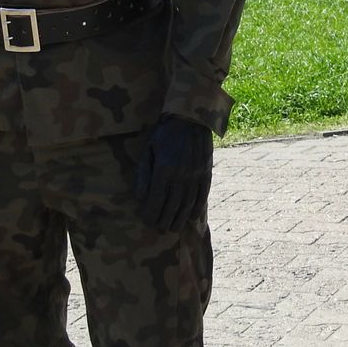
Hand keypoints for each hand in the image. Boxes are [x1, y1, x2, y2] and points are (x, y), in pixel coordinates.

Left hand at [134, 115, 213, 231]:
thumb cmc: (165, 133)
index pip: (155, 201)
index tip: (146, 221)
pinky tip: (191, 218)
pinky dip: (197, 209)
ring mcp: (195, 174)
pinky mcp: (206, 172)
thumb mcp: (149, 150)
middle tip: (159, 229)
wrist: (191, 117)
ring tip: (173, 228)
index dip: (150, 214)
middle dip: (164, 221)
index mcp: (163, 169)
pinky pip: (202, 195)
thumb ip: (144, 174)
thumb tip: (141, 198)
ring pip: (187, 204)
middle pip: (171, 206)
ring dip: (179, 219)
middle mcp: (180, 175)